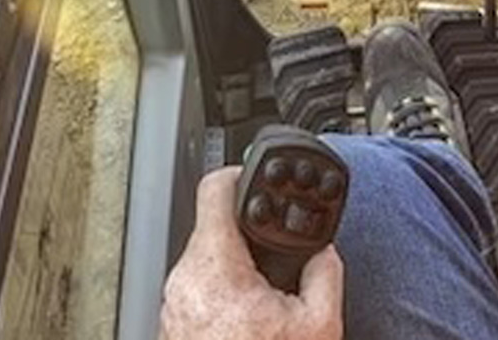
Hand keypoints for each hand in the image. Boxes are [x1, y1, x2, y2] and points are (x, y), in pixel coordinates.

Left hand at [159, 166, 342, 339]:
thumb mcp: (318, 324)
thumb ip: (325, 274)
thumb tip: (323, 254)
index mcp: (215, 267)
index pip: (216, 188)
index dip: (242, 172)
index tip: (259, 173)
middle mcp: (184, 280)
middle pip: (217, 228)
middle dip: (251, 236)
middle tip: (280, 251)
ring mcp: (173, 304)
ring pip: (208, 262)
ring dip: (238, 268)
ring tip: (266, 292)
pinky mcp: (173, 324)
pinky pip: (199, 292)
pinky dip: (224, 295)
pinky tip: (248, 317)